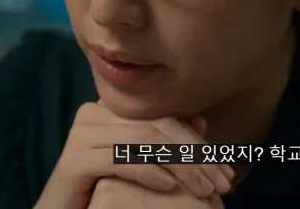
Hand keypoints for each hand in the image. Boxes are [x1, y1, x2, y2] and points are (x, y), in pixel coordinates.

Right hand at [35, 102, 233, 208]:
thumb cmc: (101, 188)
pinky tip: (169, 187)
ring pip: (143, 141)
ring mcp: (82, 135)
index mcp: (111, 110)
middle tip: (221, 183)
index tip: (226, 169)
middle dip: (196, 156)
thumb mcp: (140, 164)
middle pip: (157, 127)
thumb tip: (202, 120)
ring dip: (180, 166)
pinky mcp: (74, 160)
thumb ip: (166, 141)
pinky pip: (119, 160)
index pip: (165, 117)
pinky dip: (148, 172)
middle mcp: (94, 114)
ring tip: (203, 189)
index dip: (199, 142)